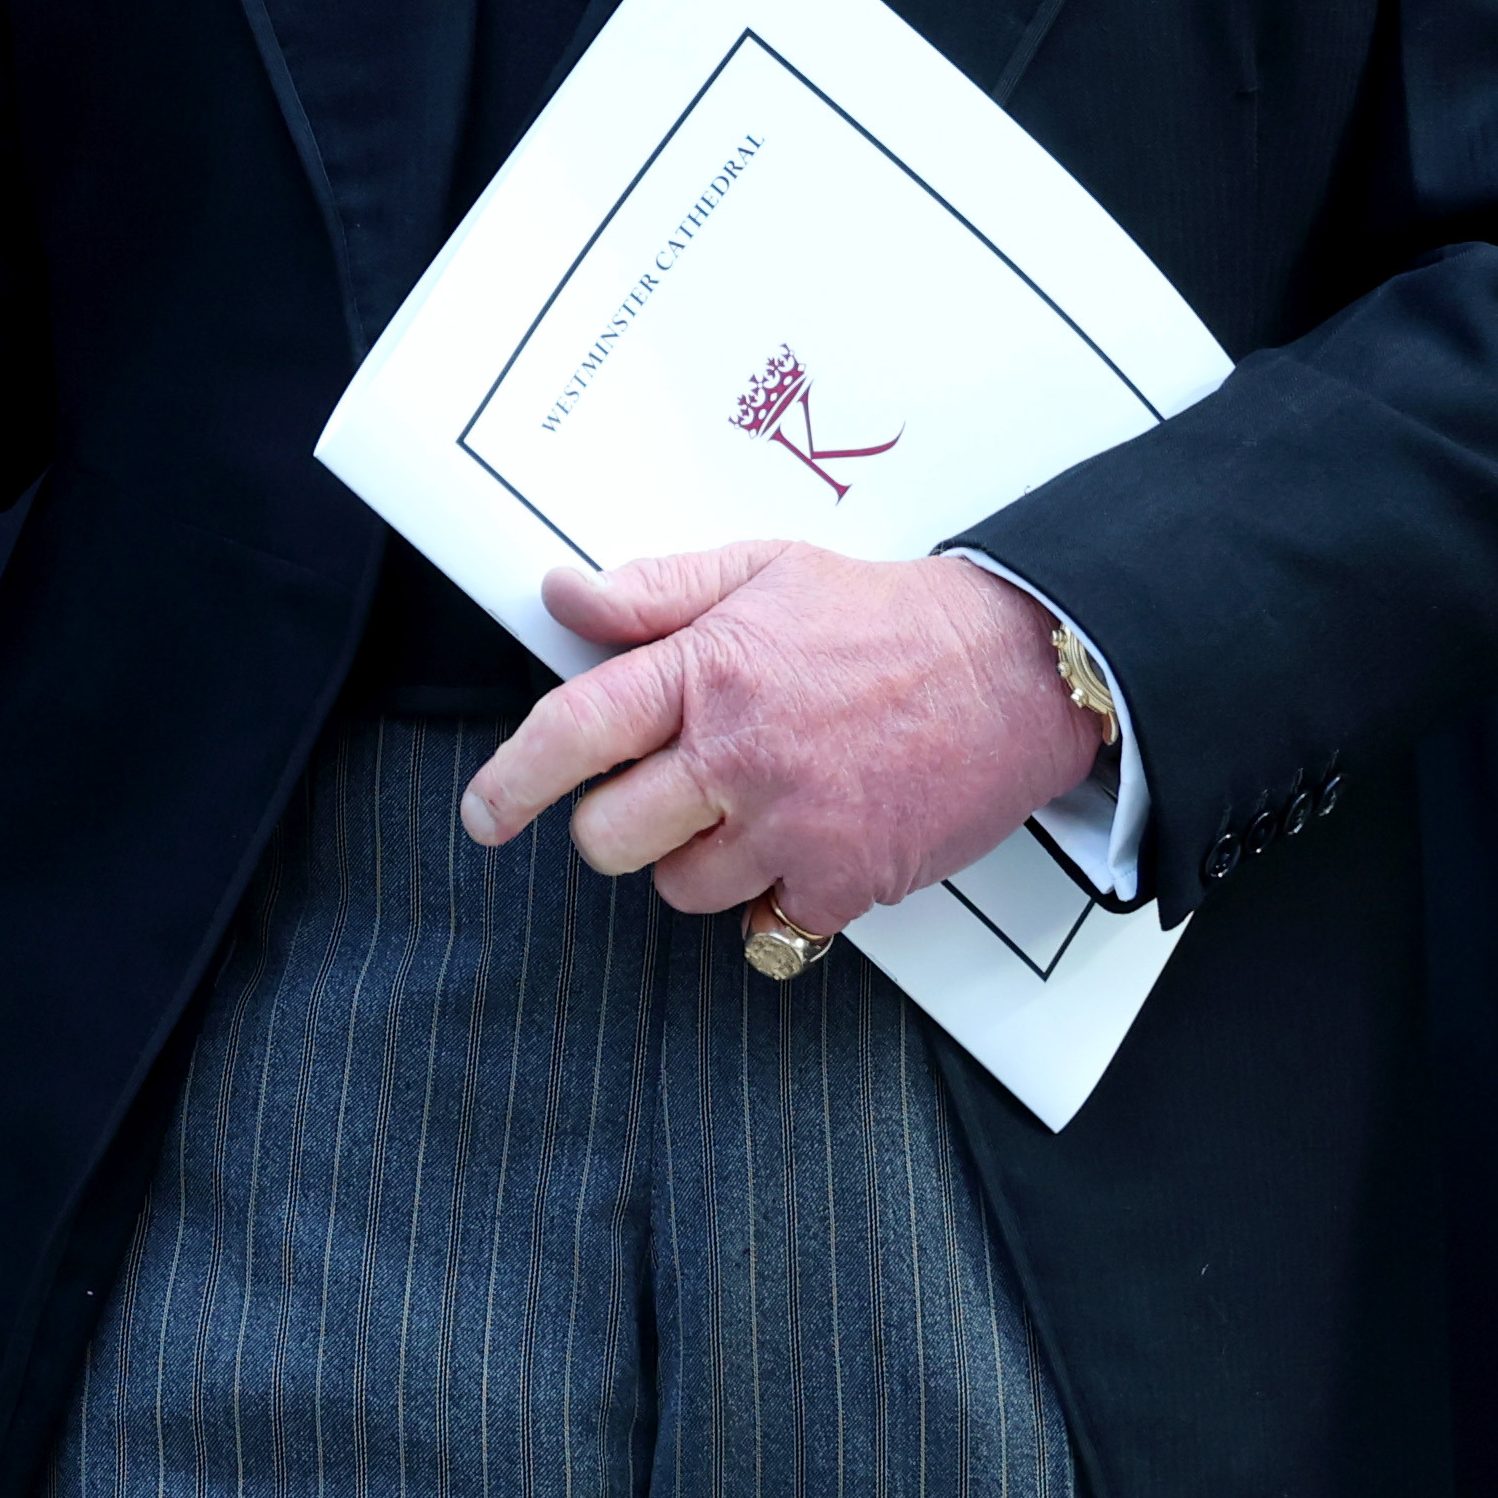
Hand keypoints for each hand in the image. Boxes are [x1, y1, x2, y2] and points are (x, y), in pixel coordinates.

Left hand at [460, 544, 1100, 937]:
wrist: (1013, 669)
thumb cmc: (888, 619)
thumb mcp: (762, 572)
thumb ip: (654, 593)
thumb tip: (564, 595)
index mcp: (706, 670)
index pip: (573, 731)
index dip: (510, 780)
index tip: (485, 813)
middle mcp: (737, 753)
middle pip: (608, 838)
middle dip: (618, 825)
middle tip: (667, 793)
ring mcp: (788, 826)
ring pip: (679, 888)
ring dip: (701, 860)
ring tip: (756, 805)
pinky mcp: (840, 883)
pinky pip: (764, 925)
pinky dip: (777, 898)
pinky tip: (808, 842)